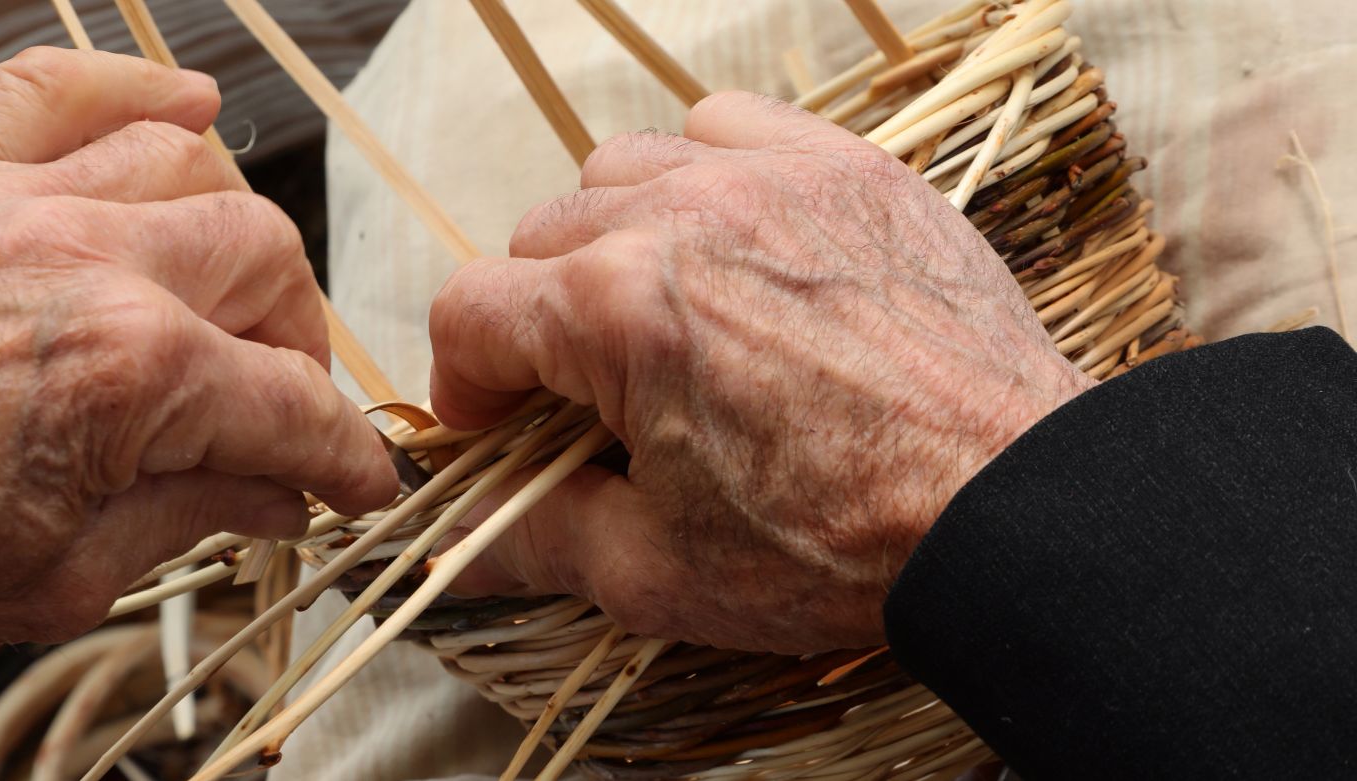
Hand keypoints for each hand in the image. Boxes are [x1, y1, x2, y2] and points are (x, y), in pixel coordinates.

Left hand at [0, 49, 397, 685]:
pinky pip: (53, 87)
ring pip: (189, 165)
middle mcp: (90, 264)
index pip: (294, 401)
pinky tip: (180, 109)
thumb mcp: (66, 580)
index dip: (344, 453)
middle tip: (276, 401)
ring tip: (221, 296)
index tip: (354, 478)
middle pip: (265, 261)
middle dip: (296, 339)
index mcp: (133, 376)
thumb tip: (275, 494)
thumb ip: (192, 517)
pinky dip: (127, 85)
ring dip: (230, 233)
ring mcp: (15, 206)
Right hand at [430, 92, 1093, 653]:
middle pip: (538, 236)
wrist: (1015, 510)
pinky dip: (703, 171)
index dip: (465, 385)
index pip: (470, 311)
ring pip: (622, 168)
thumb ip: (534, 541)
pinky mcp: (847, 168)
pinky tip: (730, 245)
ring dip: (610, 238)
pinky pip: (728, 126)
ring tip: (657, 315)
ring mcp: (769, 177)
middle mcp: (680, 215)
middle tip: (586, 397)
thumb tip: (453, 547)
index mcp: (616, 309)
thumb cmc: (839, 546)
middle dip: (538, 321)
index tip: (499, 432)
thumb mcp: (658, 571)